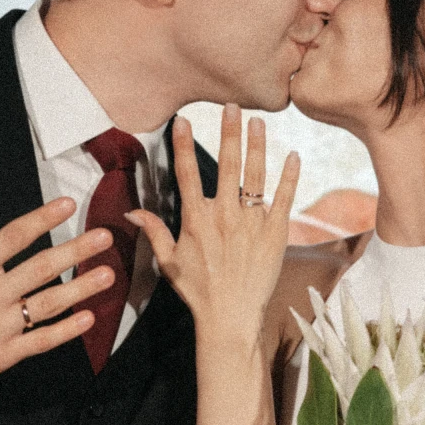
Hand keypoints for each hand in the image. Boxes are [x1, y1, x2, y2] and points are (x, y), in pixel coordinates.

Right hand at [0, 179, 114, 401]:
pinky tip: (88, 318)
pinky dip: (65, 331)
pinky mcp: (0, 356)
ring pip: (48, 305)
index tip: (68, 203)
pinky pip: (40, 342)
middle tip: (105, 237)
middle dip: (76, 250)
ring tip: (107, 273)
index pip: (13, 237)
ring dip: (81, 289)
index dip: (42, 218)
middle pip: (41, 269)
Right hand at [127, 106, 299, 347]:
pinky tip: (293, 156)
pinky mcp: (275, 234)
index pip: (186, 174)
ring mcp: (251, 224)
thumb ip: (154, 232)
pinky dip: (289, 177)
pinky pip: (284, 200)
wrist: (231, 318)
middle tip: (231, 106)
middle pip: (226, 166)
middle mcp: (223, 217)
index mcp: (196, 220)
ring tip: (259, 121)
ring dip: (257, 146)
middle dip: (228, 133)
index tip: (183, 120)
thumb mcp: (169, 262)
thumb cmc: (198, 291)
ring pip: (255, 177)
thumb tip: (130, 213)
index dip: (183, 145)